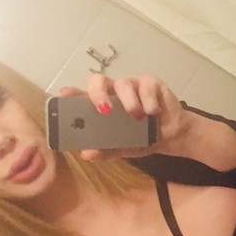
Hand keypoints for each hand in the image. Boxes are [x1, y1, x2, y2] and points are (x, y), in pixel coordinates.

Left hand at [58, 74, 189, 160]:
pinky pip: (146, 87)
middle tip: (104, 110)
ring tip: (137, 116)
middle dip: (98, 93)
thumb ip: (105, 150)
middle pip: (98, 81)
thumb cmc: (142, 138)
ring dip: (128, 101)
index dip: (72, 93)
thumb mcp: (122, 148)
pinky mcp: (151, 83)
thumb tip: (86, 154)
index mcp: (103, 104)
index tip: (63, 95)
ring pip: (123, 84)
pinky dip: (148, 101)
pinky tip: (153, 113)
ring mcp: (133, 85)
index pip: (83, 95)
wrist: (171, 136)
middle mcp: (114, 92)